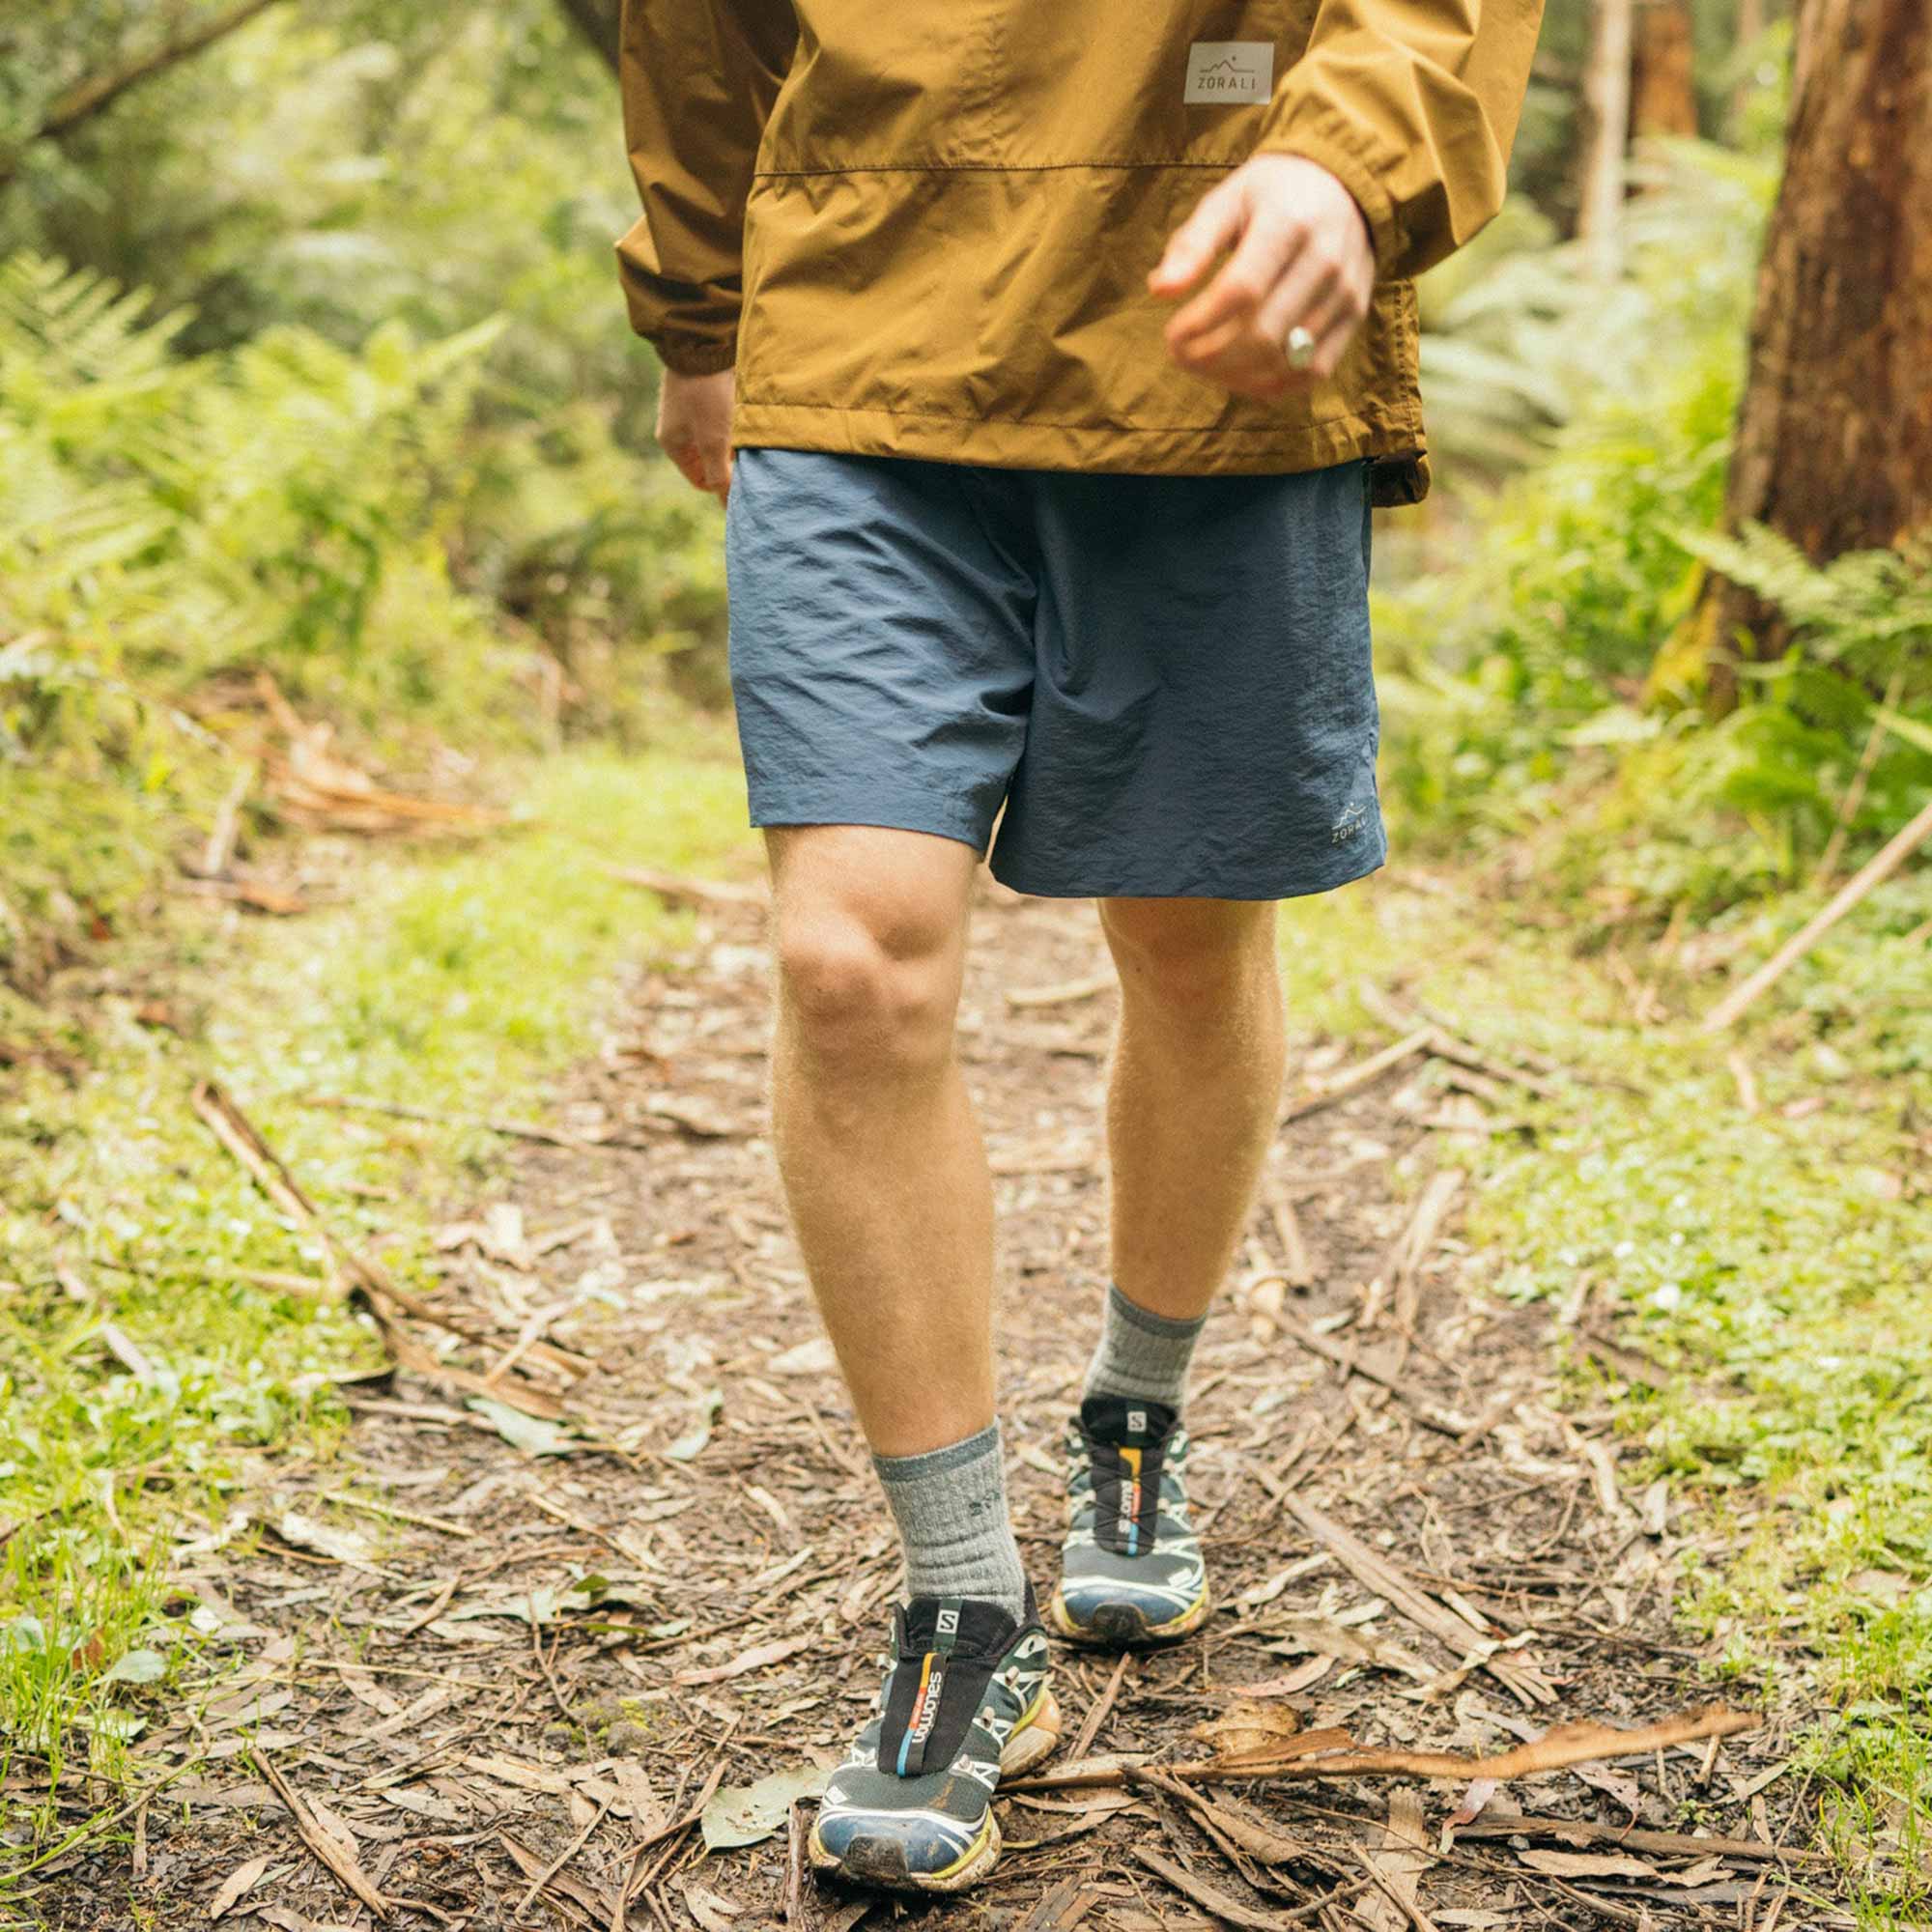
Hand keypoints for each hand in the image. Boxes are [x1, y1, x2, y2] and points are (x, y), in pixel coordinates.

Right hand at [655, 368, 735, 501]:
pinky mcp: (702, 393)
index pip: (702, 480)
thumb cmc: (705, 395)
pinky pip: (721, 417)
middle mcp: (677, 429)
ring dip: (734, 438)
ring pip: (718, 438)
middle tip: (748, 448)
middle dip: (730, 459)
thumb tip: (728, 508)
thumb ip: (721, 476)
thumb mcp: (714, 441)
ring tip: (746, 426)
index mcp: (672, 444)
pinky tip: (744, 409)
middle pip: (711, 460)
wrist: (702, 341)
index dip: (724, 481)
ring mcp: (688, 410)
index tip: (743, 472)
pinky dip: (734, 419)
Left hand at [1150, 154, 1374, 400]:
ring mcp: (1346, 292)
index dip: (1200, 323)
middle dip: (1211, 357)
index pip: (1241, 291)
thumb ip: (1193, 244)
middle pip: (1263, 334)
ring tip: (1204, 366)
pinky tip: (1240, 377)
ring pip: (1286, 360)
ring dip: (1235, 376)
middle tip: (1181, 356)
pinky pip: (1313, 371)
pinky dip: (1272, 385)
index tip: (1172, 335)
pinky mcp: (1356, 316)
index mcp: (1289, 223)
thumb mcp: (1227, 201)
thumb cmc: (1271, 195)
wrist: (1344, 185)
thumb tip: (1159, 290)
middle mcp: (1325, 260)